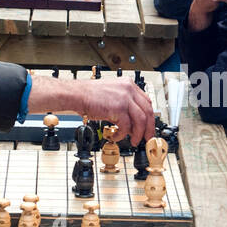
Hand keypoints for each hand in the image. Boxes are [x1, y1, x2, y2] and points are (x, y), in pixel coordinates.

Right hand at [32, 77, 154, 144]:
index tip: (149, 127)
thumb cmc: (90, 96)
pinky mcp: (118, 108)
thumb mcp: (112, 97)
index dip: (150, 117)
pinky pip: (126, 126)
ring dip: (138, 134)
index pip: (147, 102)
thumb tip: (132, 124)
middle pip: (148, 111)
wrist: (76, 94)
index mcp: (129, 85)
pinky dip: (122, 135)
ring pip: (141, 120)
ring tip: (134, 141)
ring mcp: (125, 98)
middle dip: (149, 128)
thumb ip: (125, 107)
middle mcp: (129, 90)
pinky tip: (116, 136)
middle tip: (147, 138)